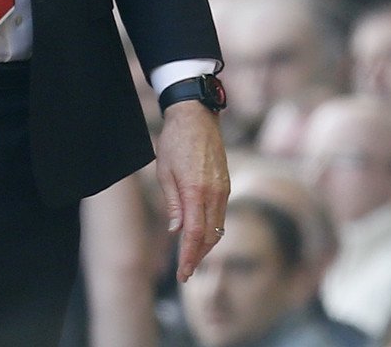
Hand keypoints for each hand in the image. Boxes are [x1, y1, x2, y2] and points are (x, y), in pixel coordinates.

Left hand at [155, 101, 228, 281]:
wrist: (196, 117)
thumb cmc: (175, 141)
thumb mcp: (165, 172)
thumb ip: (172, 203)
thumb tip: (176, 230)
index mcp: (196, 191)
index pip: (194, 234)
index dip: (189, 257)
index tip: (183, 274)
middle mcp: (215, 193)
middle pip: (209, 236)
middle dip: (197, 256)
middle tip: (185, 272)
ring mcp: (223, 190)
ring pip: (217, 228)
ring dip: (205, 246)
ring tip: (191, 258)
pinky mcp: (226, 185)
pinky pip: (220, 215)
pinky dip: (211, 230)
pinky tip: (200, 236)